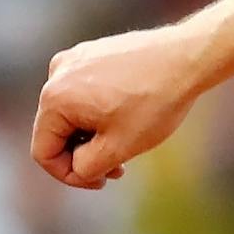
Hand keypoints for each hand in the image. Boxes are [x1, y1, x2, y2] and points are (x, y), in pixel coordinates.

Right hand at [32, 25, 209, 188]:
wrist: (189, 57)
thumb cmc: (155, 101)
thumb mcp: (118, 148)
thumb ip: (85, 168)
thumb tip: (76, 168)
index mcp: (54, 98)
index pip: (44, 152)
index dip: (69, 176)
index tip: (100, 182)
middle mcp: (57, 73)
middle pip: (57, 131)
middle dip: (85, 154)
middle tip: (118, 169)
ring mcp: (77, 59)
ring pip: (74, 112)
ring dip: (95, 135)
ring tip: (128, 144)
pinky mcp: (95, 52)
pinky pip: (87, 93)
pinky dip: (102, 112)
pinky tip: (131, 118)